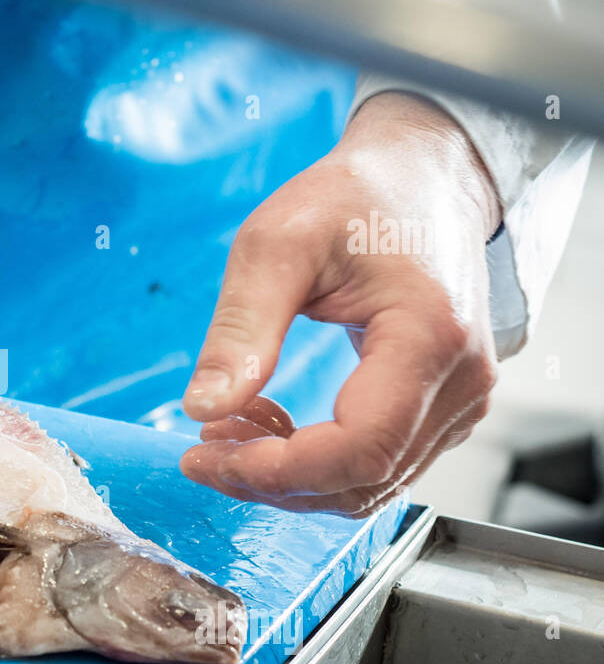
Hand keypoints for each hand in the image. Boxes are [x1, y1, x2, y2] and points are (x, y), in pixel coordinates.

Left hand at [180, 93, 502, 516]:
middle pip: (363, 481)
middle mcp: (461, 383)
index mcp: (430, 338)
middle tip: (201, 451)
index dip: (276, 471)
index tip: (203, 456)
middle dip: (270, 481)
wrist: (421, 177)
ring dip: (289, 478)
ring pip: (371, 485)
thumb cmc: (354, 198)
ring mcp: (461, 401)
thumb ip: (241, 329)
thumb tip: (201, 409)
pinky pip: (379, 464)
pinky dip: (315, 463)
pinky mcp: (444, 408)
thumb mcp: (277, 245)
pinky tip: (268, 423)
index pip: (359, 449)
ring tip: (227, 432)